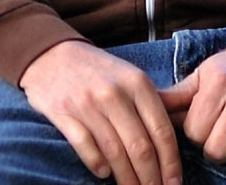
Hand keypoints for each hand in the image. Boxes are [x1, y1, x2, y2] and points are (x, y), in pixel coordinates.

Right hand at [18, 40, 180, 184]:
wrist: (50, 54)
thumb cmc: (96, 70)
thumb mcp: (130, 76)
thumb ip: (151, 104)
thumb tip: (172, 145)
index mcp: (137, 84)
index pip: (162, 132)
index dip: (171, 163)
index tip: (174, 182)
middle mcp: (114, 94)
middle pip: (141, 148)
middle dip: (151, 178)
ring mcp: (87, 104)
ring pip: (115, 152)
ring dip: (127, 178)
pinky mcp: (62, 112)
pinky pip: (84, 146)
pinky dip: (96, 164)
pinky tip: (104, 174)